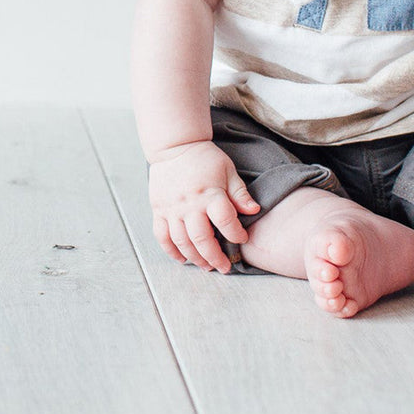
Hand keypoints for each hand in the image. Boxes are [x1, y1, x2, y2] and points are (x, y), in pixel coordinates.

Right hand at [148, 140, 260, 270]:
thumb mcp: (228, 171)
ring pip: (182, 242)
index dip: (235, 234)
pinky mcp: (158, 210)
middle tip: (224, 267)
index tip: (242, 239)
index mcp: (210, 194)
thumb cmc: (205, 158)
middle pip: (202, 238)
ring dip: (195, 258)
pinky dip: (171, 251)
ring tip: (207, 266)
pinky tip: (182, 260)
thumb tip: (254, 211)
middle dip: (215, 257)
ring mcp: (172, 209)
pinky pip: (162, 237)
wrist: (175, 146)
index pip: (225, 221)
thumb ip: (239, 193)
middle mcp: (189, 204)